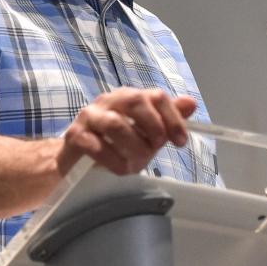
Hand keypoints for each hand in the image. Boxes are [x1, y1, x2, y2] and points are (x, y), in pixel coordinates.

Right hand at [57, 88, 195, 175]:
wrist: (76, 160)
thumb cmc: (114, 145)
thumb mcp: (145, 134)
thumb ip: (165, 119)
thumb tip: (191, 103)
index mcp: (128, 98)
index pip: (155, 96)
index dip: (172, 118)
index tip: (181, 142)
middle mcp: (108, 101)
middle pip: (134, 100)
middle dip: (152, 126)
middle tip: (155, 147)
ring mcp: (89, 117)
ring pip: (115, 124)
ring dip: (132, 147)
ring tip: (136, 164)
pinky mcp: (75, 136)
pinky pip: (97, 146)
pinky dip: (113, 161)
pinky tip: (120, 169)